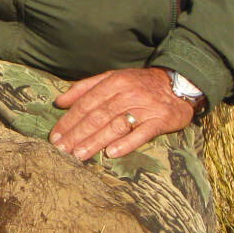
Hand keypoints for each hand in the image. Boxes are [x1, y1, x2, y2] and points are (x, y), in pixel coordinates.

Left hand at [49, 67, 198, 159]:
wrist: (178, 83)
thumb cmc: (138, 83)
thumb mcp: (111, 77)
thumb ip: (84, 87)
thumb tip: (59, 101)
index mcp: (113, 82)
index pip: (86, 104)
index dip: (69, 121)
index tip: (55, 136)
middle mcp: (127, 94)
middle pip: (97, 117)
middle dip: (77, 134)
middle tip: (61, 150)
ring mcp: (144, 108)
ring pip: (115, 126)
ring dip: (96, 141)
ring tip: (79, 155)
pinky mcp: (160, 120)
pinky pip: (142, 133)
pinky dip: (126, 143)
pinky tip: (112, 153)